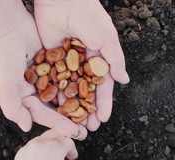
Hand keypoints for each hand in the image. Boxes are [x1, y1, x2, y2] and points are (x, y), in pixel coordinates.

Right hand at [0, 0, 87, 139]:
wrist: (5, 22)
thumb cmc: (0, 54)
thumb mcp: (3, 84)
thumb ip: (13, 108)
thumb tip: (26, 127)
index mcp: (17, 95)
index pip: (40, 114)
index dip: (57, 123)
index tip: (75, 132)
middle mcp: (28, 87)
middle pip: (52, 106)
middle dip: (68, 117)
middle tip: (86, 128)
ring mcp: (39, 74)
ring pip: (59, 92)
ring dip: (73, 102)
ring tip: (90, 113)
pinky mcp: (48, 61)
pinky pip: (63, 75)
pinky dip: (73, 83)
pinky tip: (88, 91)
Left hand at [0, 129, 76, 159]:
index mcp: (53, 147)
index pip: (66, 140)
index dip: (72, 149)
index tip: (72, 156)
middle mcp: (37, 145)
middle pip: (51, 135)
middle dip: (59, 142)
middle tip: (63, 152)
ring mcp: (25, 151)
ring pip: (38, 142)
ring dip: (46, 147)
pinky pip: (29, 152)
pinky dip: (35, 155)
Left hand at [34, 0, 129, 130]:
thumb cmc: (89, 16)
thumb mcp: (107, 38)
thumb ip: (115, 59)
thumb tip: (124, 80)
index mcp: (99, 59)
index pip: (102, 86)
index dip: (104, 103)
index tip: (103, 119)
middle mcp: (83, 63)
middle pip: (85, 92)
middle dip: (87, 110)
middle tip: (88, 128)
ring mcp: (66, 63)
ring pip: (69, 90)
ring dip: (71, 108)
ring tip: (72, 124)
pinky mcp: (50, 59)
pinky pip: (52, 80)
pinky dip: (53, 94)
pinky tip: (53, 110)